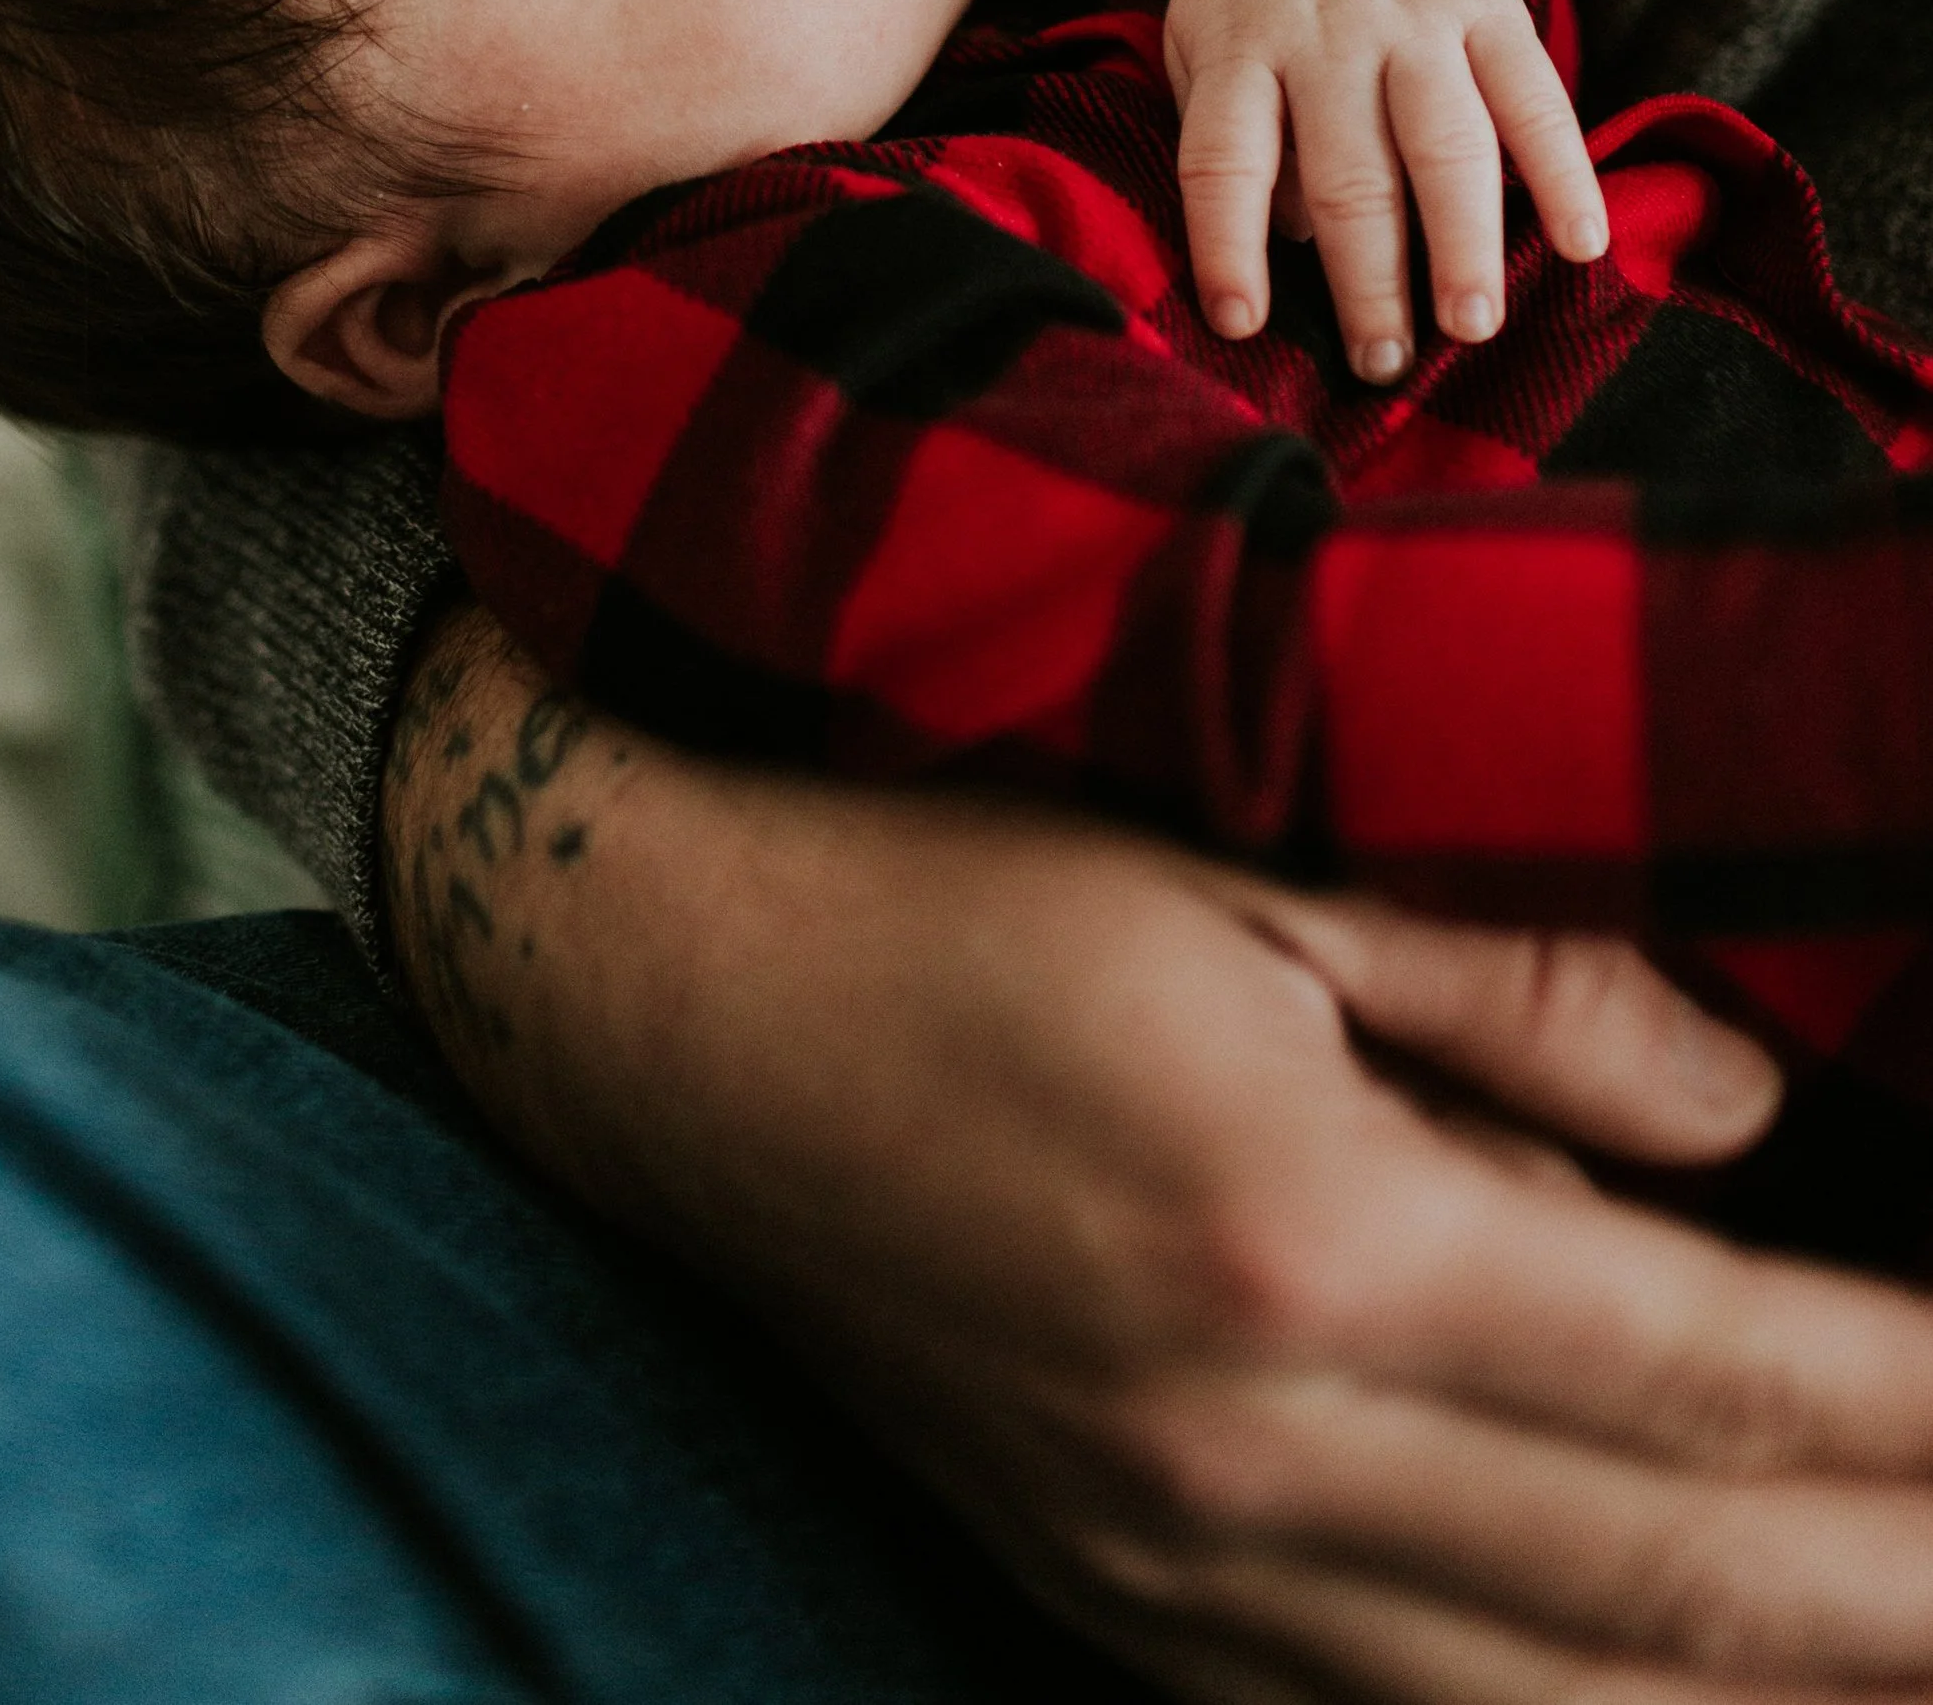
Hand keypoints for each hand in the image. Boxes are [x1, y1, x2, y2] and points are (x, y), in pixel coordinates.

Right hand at [389, 607, 1932, 1704]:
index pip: (1713, 1370)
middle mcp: (1247, 1450)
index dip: (1919, 1409)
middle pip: (1673, 1588)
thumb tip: (1747, 1118)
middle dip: (1902, 1596)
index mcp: (1303, 1237)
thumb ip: (1521, 983)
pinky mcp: (1107, 1593)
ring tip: (1913, 1658)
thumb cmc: (946, 875)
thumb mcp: (1241, 850)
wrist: (666, 994)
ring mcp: (1168, 1560)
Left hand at [1163, 0, 1607, 383]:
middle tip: (1381, 362)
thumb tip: (1290, 237)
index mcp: (1239, 43)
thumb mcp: (1208, 42)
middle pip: (1348, 169)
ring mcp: (1415, 16)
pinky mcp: (1493, 8)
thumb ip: (1235, 135)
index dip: (1226, 243)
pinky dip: (1564, 171)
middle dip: (1367, 277)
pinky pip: (1536, 96)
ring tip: (1472, 326)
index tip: (1238, 323)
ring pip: (1444, 140)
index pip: (1222, 156)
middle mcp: (1327, 29)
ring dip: (1462, 241)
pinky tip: (1582, 243)